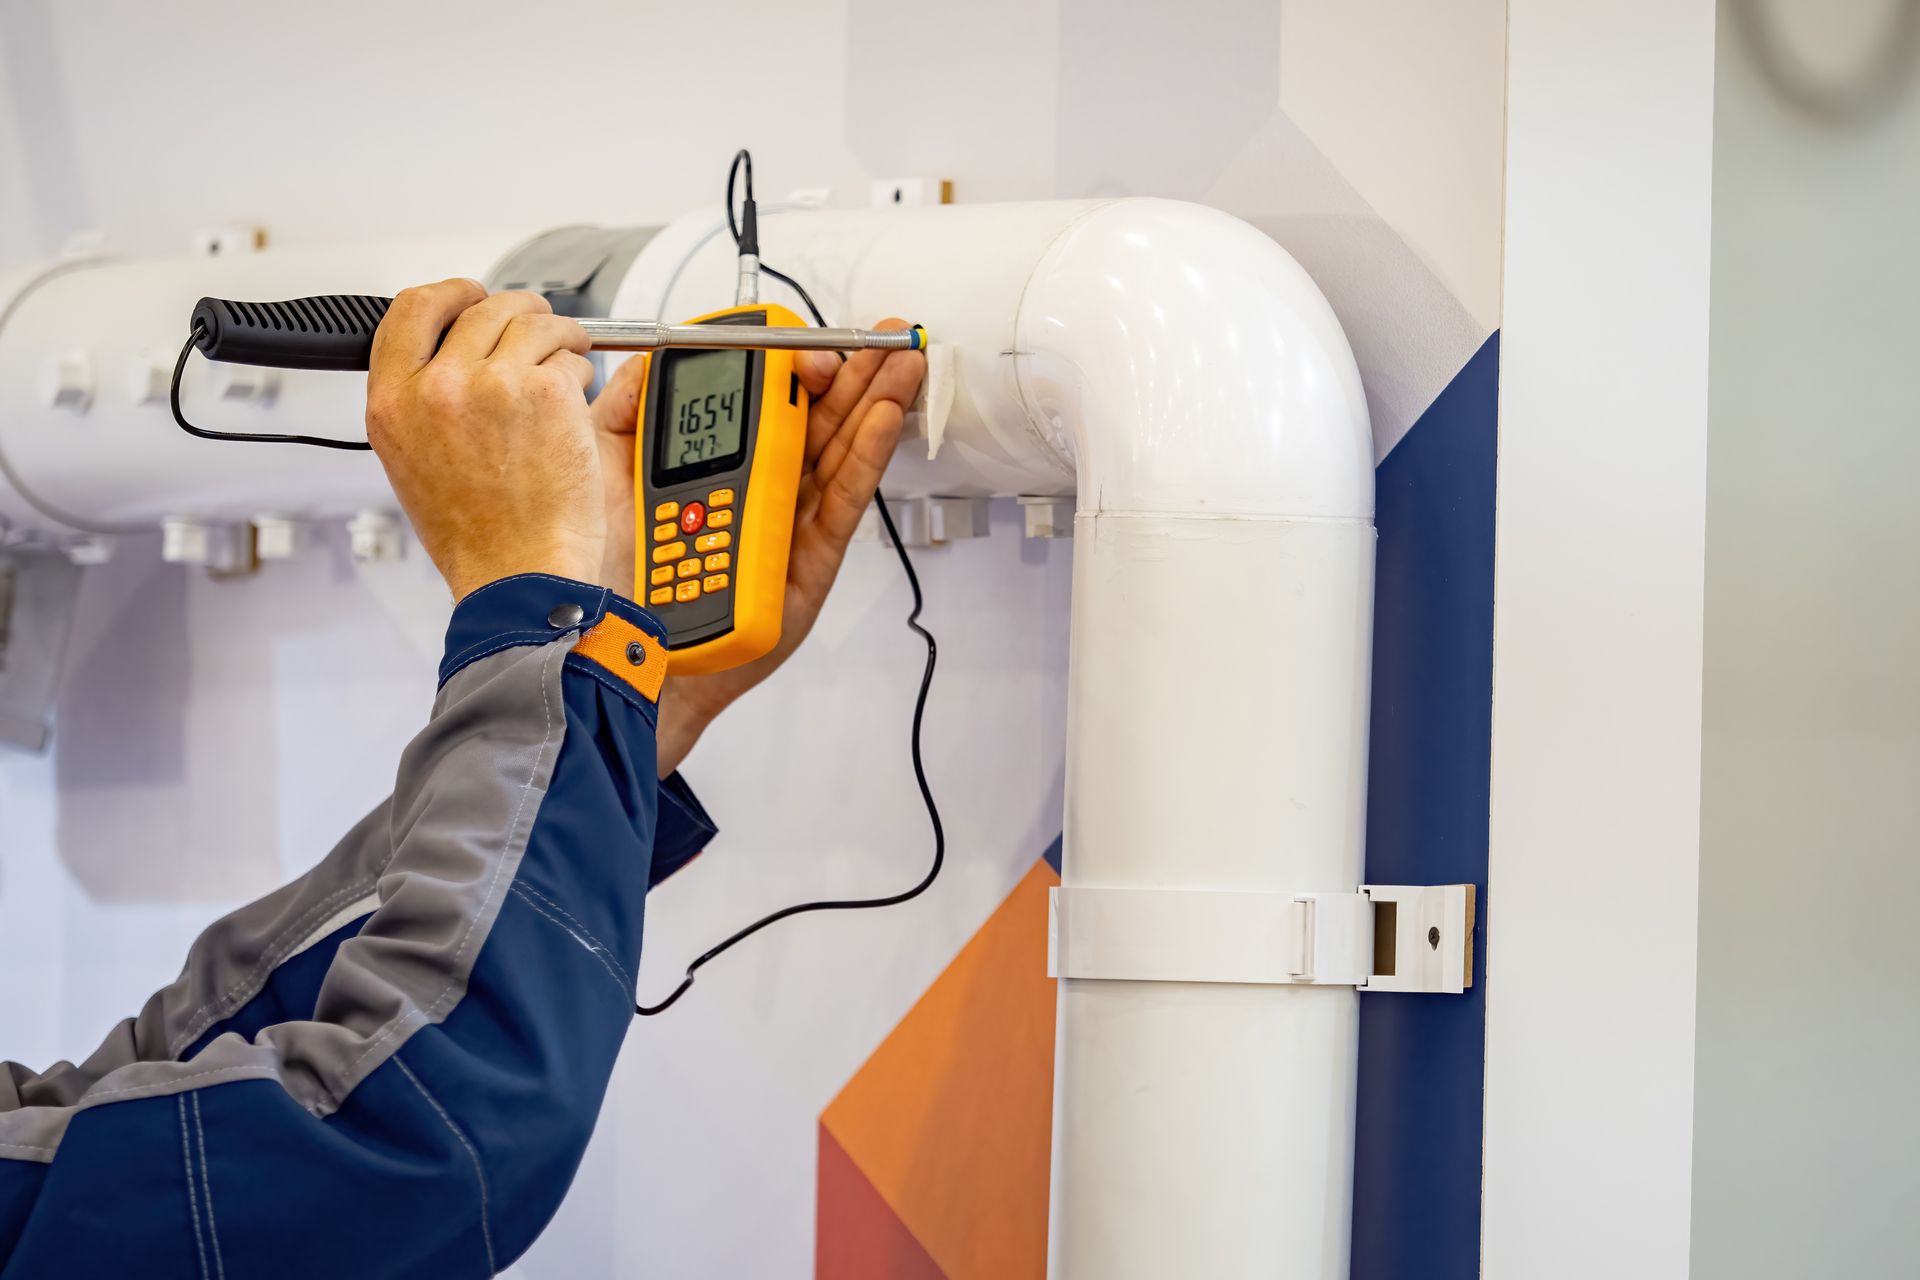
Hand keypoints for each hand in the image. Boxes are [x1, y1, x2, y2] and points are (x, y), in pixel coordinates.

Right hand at [365, 280, 601, 600]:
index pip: (412, 310)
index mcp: (394, 403)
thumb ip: (425, 400)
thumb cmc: (478, 537)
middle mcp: (437, 386)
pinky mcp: (545, 391)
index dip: (448, 294)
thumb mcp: (415, 465)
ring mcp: (493, 384)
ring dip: (560, 338)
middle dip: (520, 312)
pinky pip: (570, 357)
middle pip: (482, 308)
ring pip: (534, 323)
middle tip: (543, 329)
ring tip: (570, 363)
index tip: (471, 294)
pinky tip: (576, 407)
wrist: (520, 575)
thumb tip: (451, 356)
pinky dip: (581, 373)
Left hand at [587, 319, 926, 774]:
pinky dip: (865, 458)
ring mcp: (788, 524)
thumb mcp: (610, 468)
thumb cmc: (613, 571)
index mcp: (719, 462)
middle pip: (818, 418)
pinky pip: (839, 503)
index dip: (792, 365)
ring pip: (840, 451)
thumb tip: (657, 355)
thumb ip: (632, 408)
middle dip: (856, 373)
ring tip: (904, 362)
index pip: (769, 398)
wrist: (612, 645)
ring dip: (876, 401)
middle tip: (887, 337)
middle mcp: (760, 488)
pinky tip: (883, 418)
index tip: (804, 342)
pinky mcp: (808, 563)